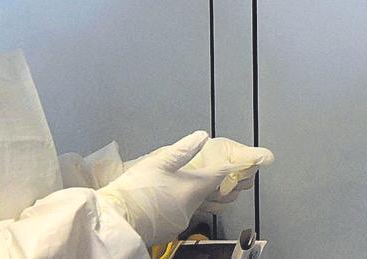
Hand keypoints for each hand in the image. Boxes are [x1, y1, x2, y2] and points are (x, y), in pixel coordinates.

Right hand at [97, 132, 271, 245]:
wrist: (117, 221)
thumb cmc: (135, 191)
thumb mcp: (158, 162)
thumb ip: (183, 149)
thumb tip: (201, 136)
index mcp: (193, 188)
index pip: (221, 176)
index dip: (235, 167)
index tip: (249, 162)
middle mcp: (192, 207)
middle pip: (215, 194)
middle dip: (225, 185)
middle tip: (232, 175)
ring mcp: (182, 220)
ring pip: (202, 206)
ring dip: (206, 196)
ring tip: (207, 186)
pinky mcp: (170, 230)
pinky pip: (186, 214)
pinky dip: (189, 205)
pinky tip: (179, 199)